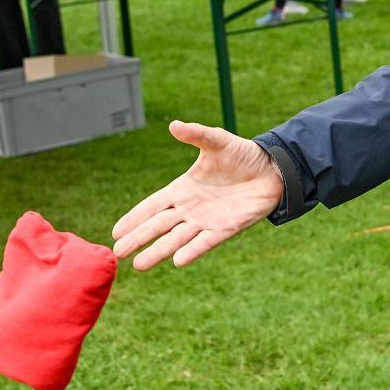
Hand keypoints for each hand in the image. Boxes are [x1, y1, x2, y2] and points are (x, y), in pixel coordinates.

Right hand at [111, 120, 284, 269]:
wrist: (273, 169)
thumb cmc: (243, 154)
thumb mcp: (217, 141)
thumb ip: (196, 134)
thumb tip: (175, 124)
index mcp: (183, 189)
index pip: (152, 206)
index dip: (134, 218)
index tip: (116, 232)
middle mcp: (190, 208)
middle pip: (158, 226)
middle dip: (138, 239)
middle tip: (118, 253)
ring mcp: (207, 220)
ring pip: (177, 239)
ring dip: (158, 251)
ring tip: (139, 265)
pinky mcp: (226, 229)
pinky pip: (206, 242)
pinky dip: (193, 250)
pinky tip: (178, 261)